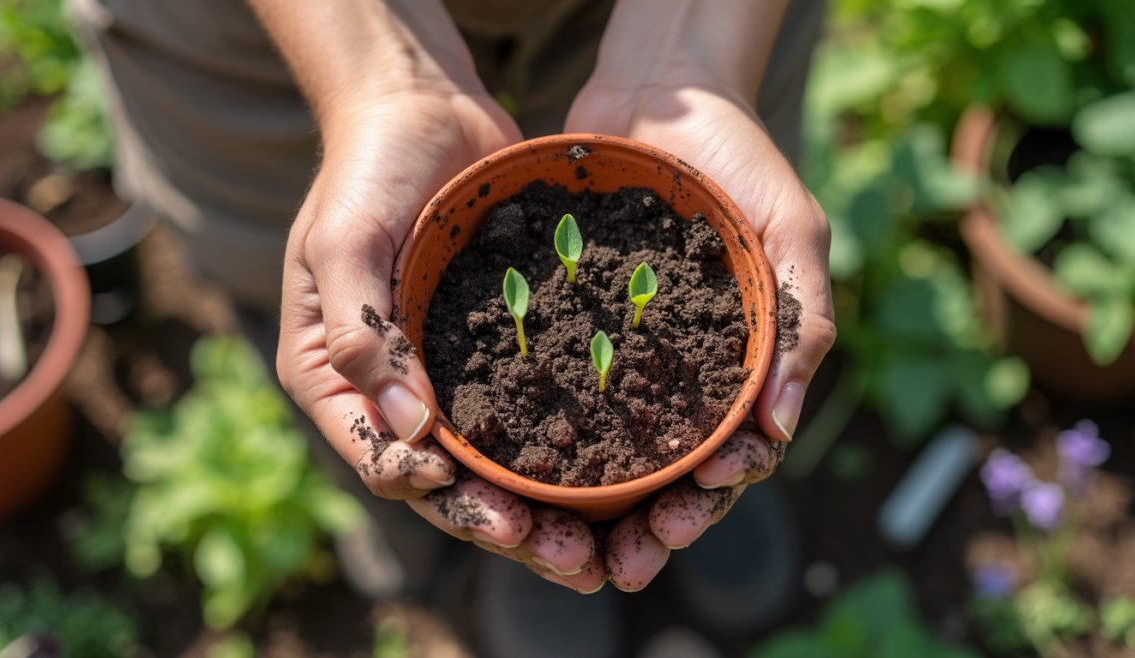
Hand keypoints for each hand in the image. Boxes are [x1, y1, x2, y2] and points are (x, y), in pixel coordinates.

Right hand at [276, 89, 616, 591]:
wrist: (421, 111)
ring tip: (600, 546)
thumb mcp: (345, 241)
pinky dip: (566, 448)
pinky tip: (620, 473)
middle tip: (570, 561)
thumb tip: (409, 431)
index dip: (439, 499)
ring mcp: (445, 375)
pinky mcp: (497, 351)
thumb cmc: (367, 170)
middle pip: (446, 483)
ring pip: (495, 462)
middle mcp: (392, 390)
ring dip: (543, 509)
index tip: (497, 517)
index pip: (383, 461)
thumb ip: (360, 331)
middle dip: (505, 528)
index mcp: (337, 379)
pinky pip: (531, 410)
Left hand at [565, 69, 835, 588]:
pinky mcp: (566, 329)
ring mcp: (618, 355)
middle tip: (626, 560)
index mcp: (738, 366)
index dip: (716, 493)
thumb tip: (783, 428)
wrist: (659, 94)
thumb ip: (801, 323)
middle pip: (664, 471)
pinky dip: (541, 435)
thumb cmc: (740, 160)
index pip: (732, 454)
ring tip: (567, 541)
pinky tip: (518, 467)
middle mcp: (675, 372)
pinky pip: (551, 390)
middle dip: (651, 522)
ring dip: (594, 506)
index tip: (692, 508)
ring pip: (606, 451)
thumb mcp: (793, 231)